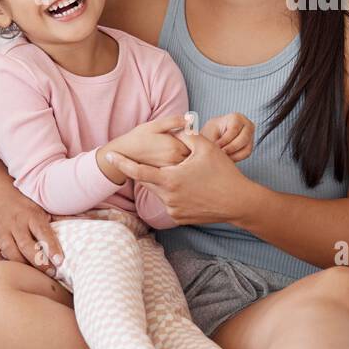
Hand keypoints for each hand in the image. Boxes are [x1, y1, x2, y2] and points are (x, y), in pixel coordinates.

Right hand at [0, 181, 63, 274]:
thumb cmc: (20, 201)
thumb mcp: (39, 204)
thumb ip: (59, 216)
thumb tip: (89, 217)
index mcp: (30, 215)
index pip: (43, 232)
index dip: (51, 247)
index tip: (60, 261)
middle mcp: (15, 224)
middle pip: (26, 246)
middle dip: (39, 262)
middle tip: (51, 273)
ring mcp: (0, 232)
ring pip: (11, 253)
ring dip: (23, 266)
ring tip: (34, 277)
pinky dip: (1, 266)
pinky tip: (10, 273)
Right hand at [106, 113, 189, 167]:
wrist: (122, 156)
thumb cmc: (138, 138)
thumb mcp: (155, 125)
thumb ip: (175, 121)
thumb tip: (191, 119)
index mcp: (176, 147)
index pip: (196, 143)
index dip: (193, 138)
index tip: (186, 136)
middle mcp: (176, 161)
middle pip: (194, 155)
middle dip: (193, 150)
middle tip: (183, 145)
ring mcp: (172, 172)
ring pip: (189, 164)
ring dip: (189, 159)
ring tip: (176, 153)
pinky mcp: (167, 178)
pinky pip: (181, 172)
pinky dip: (181, 167)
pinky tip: (174, 162)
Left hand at [106, 131, 259, 225]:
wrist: (239, 202)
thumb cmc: (224, 173)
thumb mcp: (207, 148)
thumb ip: (187, 135)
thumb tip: (178, 129)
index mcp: (169, 180)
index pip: (138, 171)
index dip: (122, 163)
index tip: (109, 156)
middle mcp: (167, 198)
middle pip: (147, 181)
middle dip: (145, 170)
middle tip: (144, 160)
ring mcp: (172, 210)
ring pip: (159, 192)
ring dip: (162, 181)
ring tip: (181, 174)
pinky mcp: (179, 218)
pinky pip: (169, 202)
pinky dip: (173, 193)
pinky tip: (188, 188)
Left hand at [201, 112, 255, 160]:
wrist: (212, 142)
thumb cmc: (208, 137)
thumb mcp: (206, 136)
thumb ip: (205, 137)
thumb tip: (197, 135)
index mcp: (236, 117)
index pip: (233, 130)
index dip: (224, 141)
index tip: (215, 148)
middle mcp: (246, 124)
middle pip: (243, 139)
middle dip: (230, 149)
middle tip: (219, 154)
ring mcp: (250, 135)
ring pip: (246, 148)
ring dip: (233, 155)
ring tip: (221, 157)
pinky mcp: (250, 144)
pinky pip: (246, 153)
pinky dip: (237, 158)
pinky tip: (227, 159)